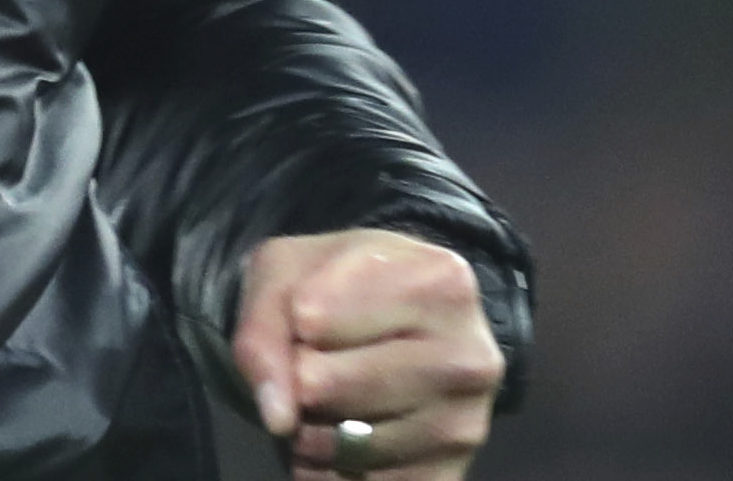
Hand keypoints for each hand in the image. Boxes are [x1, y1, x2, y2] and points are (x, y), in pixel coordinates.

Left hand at [232, 228, 502, 475]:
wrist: (403, 324)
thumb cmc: (342, 287)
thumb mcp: (288, 273)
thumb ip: (264, 332)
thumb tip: (280, 418)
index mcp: (439, 282)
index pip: (312, 316)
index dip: (293, 320)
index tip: (313, 312)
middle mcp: (468, 356)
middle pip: (325, 385)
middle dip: (298, 380)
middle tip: (314, 363)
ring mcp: (465, 424)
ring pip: (342, 444)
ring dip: (309, 431)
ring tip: (325, 401)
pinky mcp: (450, 475)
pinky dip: (332, 470)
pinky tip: (343, 437)